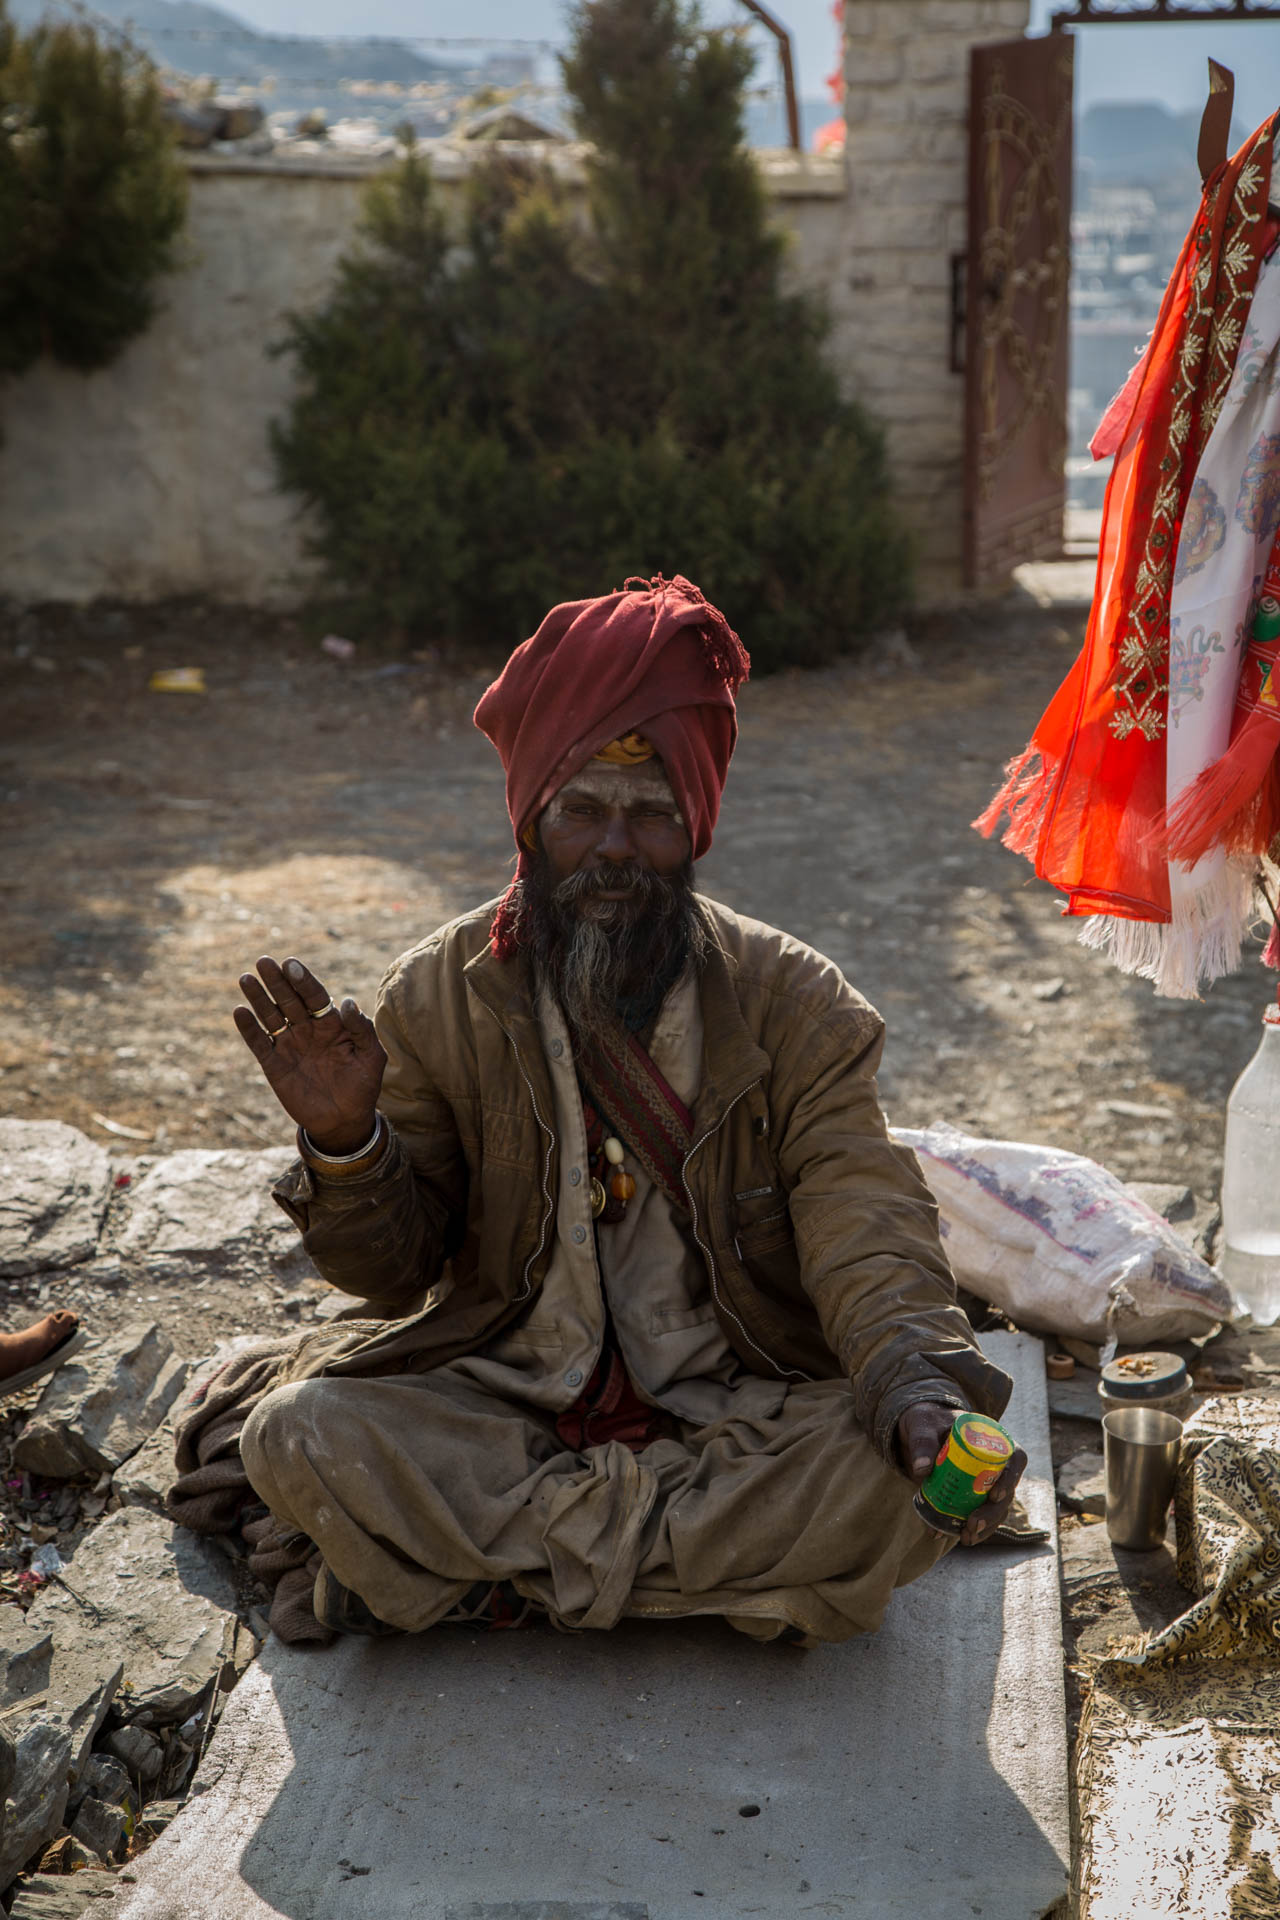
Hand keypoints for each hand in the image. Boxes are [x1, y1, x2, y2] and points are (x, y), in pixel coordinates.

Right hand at [233, 955, 386, 1153]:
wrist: (345, 1120)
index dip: (303, 980)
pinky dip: (249, 1029)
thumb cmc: (363, 1086)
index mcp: (331, 1023)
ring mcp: (289, 1045)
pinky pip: (259, 1043)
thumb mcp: (372, 1056)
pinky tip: (240, 1012)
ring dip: (258, 998)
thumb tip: (347, 1002)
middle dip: (277, 981)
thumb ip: (362, 1028)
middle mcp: (307, 1029)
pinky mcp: (274, 1064)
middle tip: (264, 961)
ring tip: (246, 978)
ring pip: (270, 1016)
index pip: (315, 995)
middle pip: (289, 1000)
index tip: (291, 964)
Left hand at [897, 1401, 1027, 1547]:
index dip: (1010, 1478)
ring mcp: (987, 1480)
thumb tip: (921, 1470)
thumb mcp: (922, 1425)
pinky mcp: (974, 1494)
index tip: (995, 1495)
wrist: (919, 1430)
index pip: (1015, 1458)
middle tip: (973, 1524)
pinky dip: (972, 1528)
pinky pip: (981, 1513)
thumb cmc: (926, 1421)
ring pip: (997, 1507)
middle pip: (1007, 1490)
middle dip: (993, 1513)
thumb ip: (922, 1442)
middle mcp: (995, 1462)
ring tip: (966, 1539)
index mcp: (992, 1439)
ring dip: (985, 1526)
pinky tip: (959, 1537)